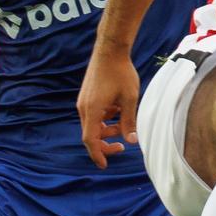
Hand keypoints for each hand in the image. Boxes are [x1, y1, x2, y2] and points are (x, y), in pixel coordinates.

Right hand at [77, 44, 140, 168]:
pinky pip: (94, 114)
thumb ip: (129, 121)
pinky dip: (105, 118)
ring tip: (124, 123)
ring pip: (93, 124)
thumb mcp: (129, 99)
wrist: (110, 50)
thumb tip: (132, 141)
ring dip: (108, 128)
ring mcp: (84, 101)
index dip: (97, 154)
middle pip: (91, 134)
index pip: (90, 140)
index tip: (104, 165)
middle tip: (122, 146)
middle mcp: (84, 108)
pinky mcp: (87, 96)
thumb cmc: (121, 73)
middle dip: (106, 142)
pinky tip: (117, 109)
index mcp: (92, 110)